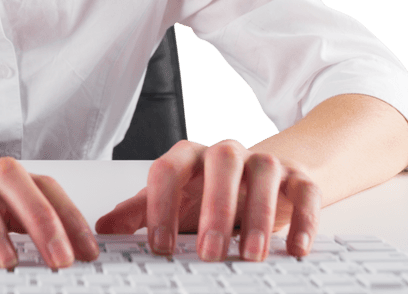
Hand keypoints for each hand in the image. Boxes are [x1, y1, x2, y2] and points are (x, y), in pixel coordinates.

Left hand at [94, 139, 320, 260]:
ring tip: (251, 255)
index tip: (159, 245)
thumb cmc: (212, 192)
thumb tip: (103, 228)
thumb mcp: (174, 201)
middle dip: (214, 209)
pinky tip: (297, 248)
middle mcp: (225, 153)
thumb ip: (141, 212)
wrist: (266, 177)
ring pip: (263, 173)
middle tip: (208, 253)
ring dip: (259, 215)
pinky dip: (304, 218)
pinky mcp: (298, 177)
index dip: (160, 206)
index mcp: (189, 156)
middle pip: (220, 164)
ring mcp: (264, 162)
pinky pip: (305, 190)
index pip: (167, 168)